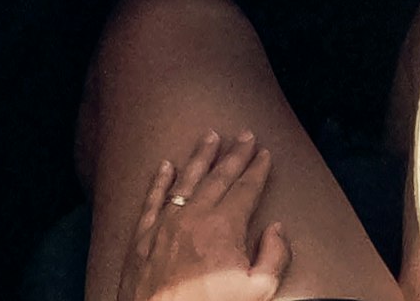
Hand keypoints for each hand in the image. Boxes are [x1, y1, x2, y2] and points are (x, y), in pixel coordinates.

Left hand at [116, 134, 288, 300]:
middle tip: (245, 134)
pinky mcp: (143, 236)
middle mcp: (194, 216)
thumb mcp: (258, 292)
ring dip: (200, 157)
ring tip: (210, 136)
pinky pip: (153, 198)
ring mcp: (166, 223)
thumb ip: (274, 257)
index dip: (257, 170)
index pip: (245, 189)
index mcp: (224, 226)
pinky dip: (160, 180)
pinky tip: (166, 165)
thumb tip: (276, 229)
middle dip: (235, 154)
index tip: (265, 153)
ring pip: (186, 179)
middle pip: (219, 177)